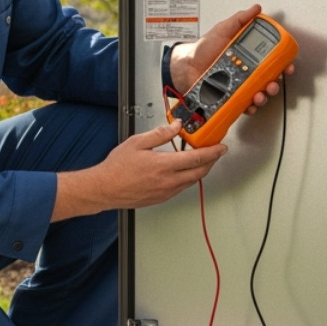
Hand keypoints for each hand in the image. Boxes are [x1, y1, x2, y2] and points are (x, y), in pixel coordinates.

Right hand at [52, 121, 226, 220]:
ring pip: (191, 181)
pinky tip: (183, 170)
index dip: (213, 152)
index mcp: (163, 165)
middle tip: (215, 152)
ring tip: (200, 159)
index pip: (197, 158)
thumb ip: (160, 134)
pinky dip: (187, 178)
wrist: (104, 189)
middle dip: (211, 161)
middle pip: (199, 172)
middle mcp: (168, 181)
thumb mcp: (137, 142)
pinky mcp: (161, 198)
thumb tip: (175, 127)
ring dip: (200, 170)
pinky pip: (181, 187)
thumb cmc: (117, 168)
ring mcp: (166, 192)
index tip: (221, 147)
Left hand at [169, 4, 294, 114]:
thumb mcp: (223, 29)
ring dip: (265, 96)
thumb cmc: (203, 49)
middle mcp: (247, 71)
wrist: (187, 66)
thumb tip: (256, 9)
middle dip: (275, 83)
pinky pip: (245, 104)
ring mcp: (240, 85)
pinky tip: (250, 103)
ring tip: (260, 94)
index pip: (271, 60)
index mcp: (248, 55)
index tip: (287, 66)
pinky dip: (250, 106)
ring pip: (260, 93)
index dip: (283, 64)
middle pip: (269, 79)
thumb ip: (240, 20)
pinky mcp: (232, 97)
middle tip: (272, 83)